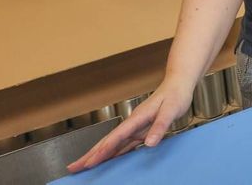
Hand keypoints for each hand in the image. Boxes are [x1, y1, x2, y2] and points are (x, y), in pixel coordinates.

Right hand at [66, 80, 192, 172]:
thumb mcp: (171, 110)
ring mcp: (135, 127)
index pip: (116, 137)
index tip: (90, 162)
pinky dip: (113, 152)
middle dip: (90, 154)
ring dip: (98, 154)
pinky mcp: (141, 129)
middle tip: (73, 167)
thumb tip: (149, 144)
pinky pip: (123, 144)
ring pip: (113, 143)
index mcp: (137, 118)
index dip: (102, 151)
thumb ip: (160, 126)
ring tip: (84, 166)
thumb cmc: (176, 95)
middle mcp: (132, 123)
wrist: (178, 83)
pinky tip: (107, 160)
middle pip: (107, 141)